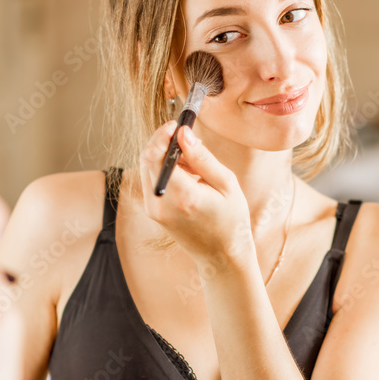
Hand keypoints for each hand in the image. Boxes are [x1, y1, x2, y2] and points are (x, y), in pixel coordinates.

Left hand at [138, 120, 252, 266]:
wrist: (222, 255)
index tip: (176, 124)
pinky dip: (165, 169)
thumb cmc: (231, 220)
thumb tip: (183, 133)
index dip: (162, 135)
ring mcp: (153, 209)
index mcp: (183, 196)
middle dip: (163, 142)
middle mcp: (161, 203)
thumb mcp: (226, 184)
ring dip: (164, 155)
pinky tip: (187, 174)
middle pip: (147, 159)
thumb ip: (202, 157)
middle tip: (186, 136)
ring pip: (147, 168)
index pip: (156, 156)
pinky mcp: (152, 211)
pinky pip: (152, 180)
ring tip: (193, 161)